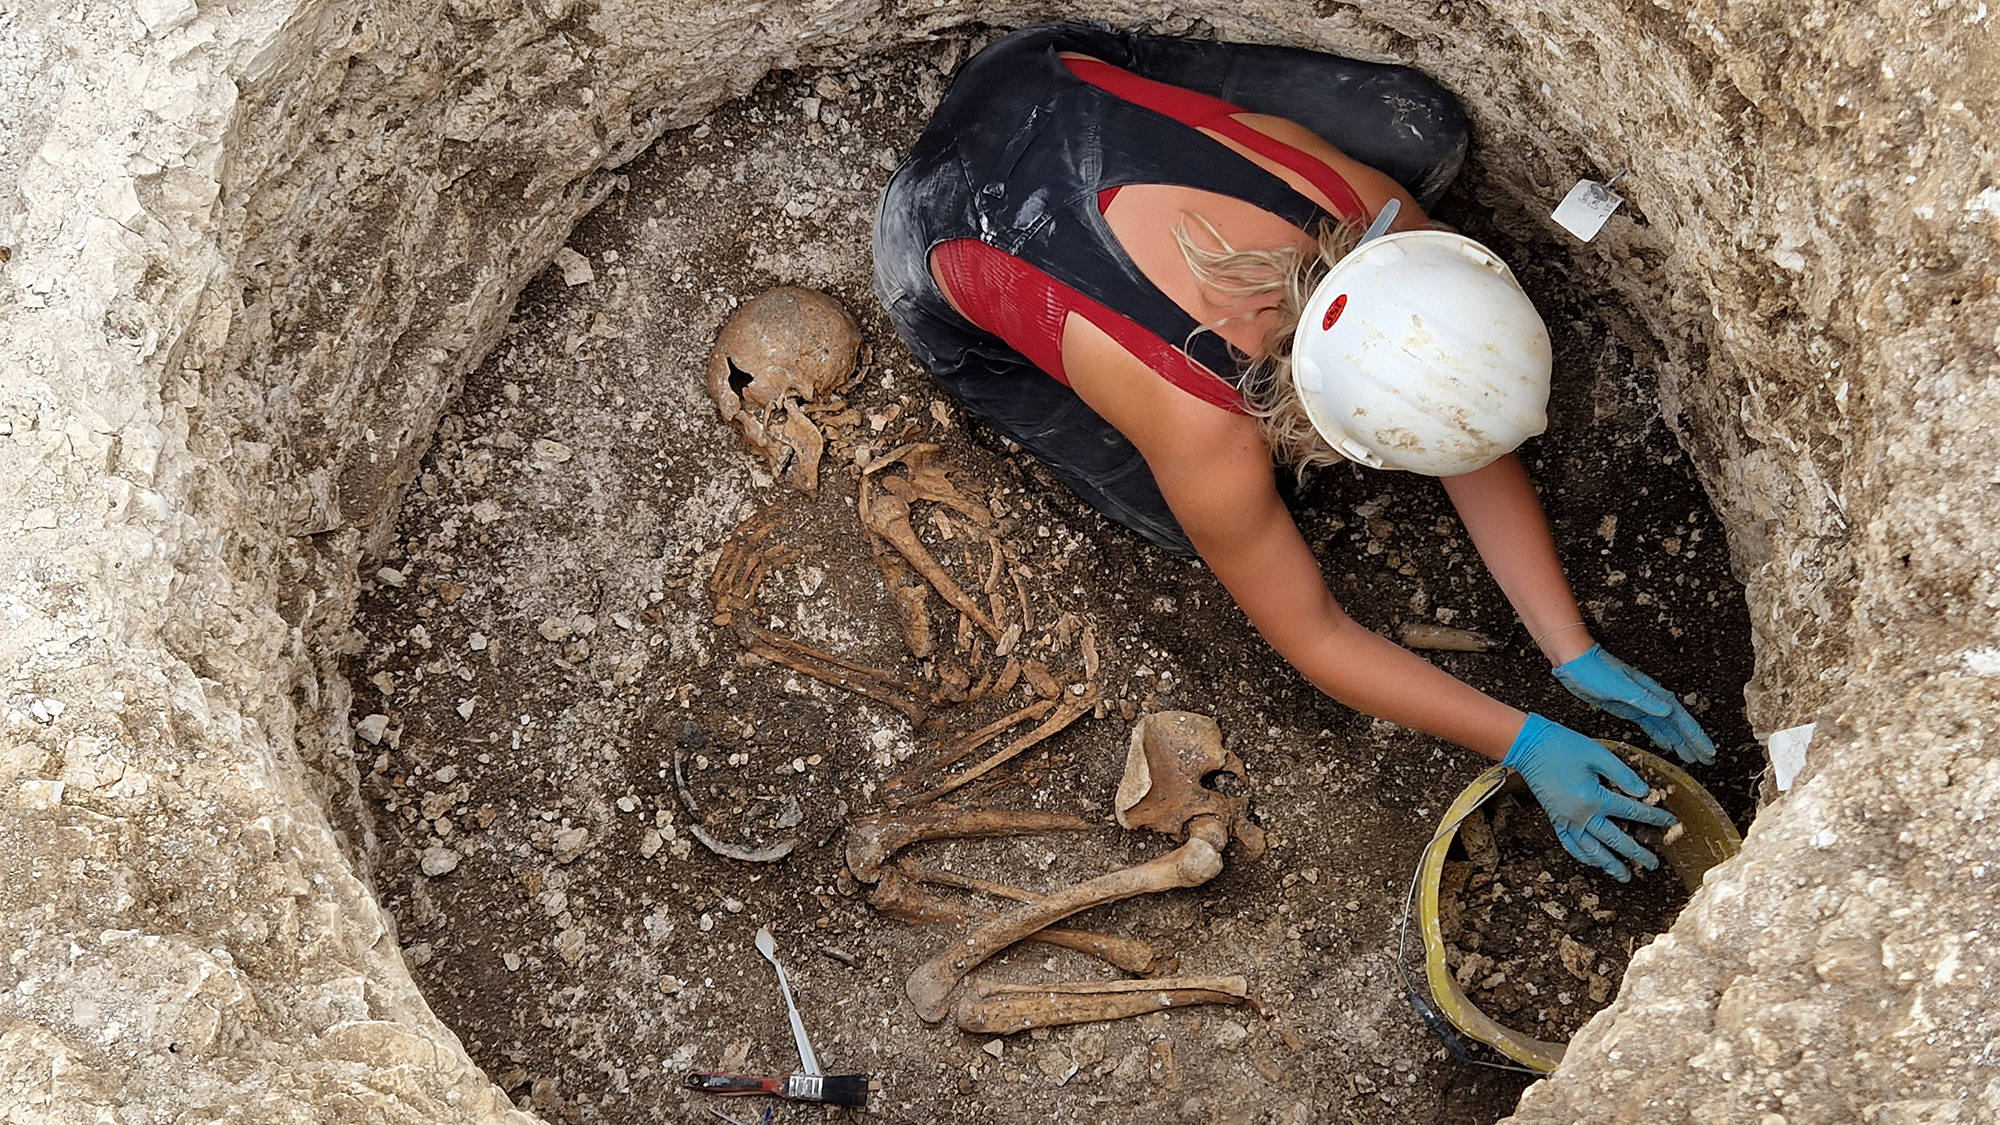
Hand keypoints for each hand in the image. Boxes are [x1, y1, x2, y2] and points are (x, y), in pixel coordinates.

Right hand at [1502, 715, 1677, 881]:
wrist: (1528, 747)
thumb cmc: (1563, 746)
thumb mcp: (1598, 754)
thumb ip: (1623, 774)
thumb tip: (1643, 792)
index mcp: (1594, 798)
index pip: (1631, 811)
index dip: (1653, 817)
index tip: (1670, 821)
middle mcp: (1581, 815)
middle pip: (1615, 840)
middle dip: (1636, 853)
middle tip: (1652, 864)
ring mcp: (1566, 820)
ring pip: (1591, 849)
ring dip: (1609, 864)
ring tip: (1624, 875)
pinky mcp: (1555, 819)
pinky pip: (1570, 844)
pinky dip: (1582, 856)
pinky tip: (1592, 862)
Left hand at [1553, 645, 1715, 764]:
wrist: (1576, 662)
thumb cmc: (1595, 670)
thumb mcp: (1618, 686)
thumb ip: (1643, 699)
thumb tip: (1668, 711)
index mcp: (1652, 693)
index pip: (1680, 717)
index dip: (1695, 735)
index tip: (1708, 750)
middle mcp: (1650, 699)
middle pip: (1678, 724)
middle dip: (1693, 742)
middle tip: (1707, 760)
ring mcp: (1640, 704)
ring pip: (1666, 727)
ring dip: (1680, 742)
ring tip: (1692, 758)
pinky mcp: (1628, 708)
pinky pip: (1651, 726)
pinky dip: (1661, 736)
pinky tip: (1667, 746)